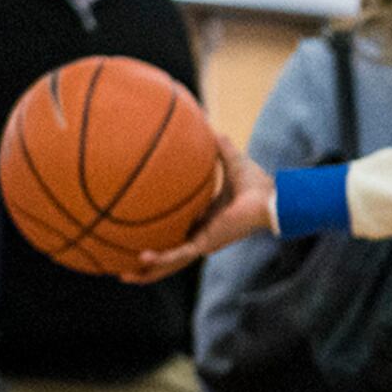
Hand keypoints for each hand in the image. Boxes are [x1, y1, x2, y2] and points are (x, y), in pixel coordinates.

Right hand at [126, 133, 274, 280]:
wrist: (269, 198)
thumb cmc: (254, 182)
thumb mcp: (227, 159)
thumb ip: (214, 143)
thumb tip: (204, 114)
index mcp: (202, 221)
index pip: (175, 232)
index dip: (157, 237)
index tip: (137, 239)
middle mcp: (200, 235)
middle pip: (168, 254)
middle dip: (146, 265)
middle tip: (122, 270)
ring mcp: (202, 243)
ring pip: (170, 262)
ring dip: (148, 271)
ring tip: (124, 277)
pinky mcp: (205, 244)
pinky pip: (178, 254)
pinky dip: (161, 259)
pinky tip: (141, 258)